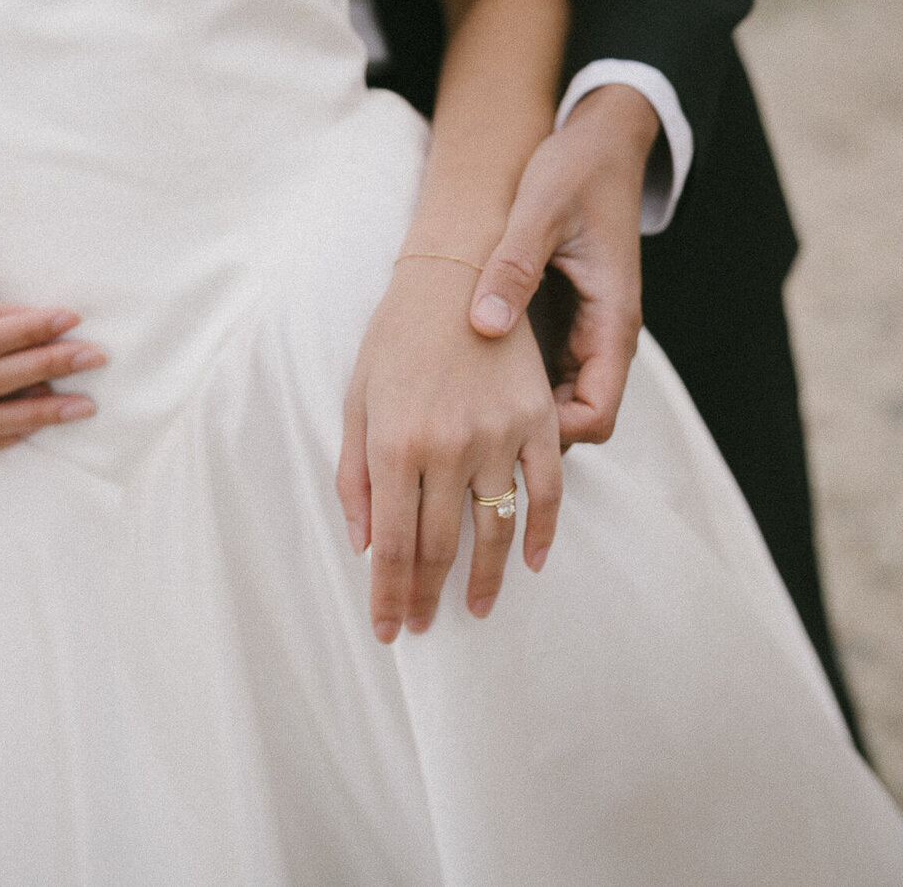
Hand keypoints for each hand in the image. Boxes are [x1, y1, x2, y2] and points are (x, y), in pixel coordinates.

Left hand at [336, 260, 562, 642]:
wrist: (455, 272)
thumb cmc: (393, 337)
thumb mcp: (356, 401)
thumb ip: (355, 477)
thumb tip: (364, 546)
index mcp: (396, 444)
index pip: (393, 546)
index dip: (390, 596)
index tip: (389, 630)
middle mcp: (449, 447)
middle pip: (439, 547)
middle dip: (427, 597)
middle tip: (423, 627)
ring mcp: (500, 435)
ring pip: (496, 529)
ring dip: (486, 579)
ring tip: (476, 609)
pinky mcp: (538, 420)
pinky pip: (547, 491)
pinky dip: (542, 532)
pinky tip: (532, 563)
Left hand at [466, 84, 658, 445]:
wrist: (599, 140)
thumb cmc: (576, 171)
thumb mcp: (541, 211)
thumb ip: (515, 266)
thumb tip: (486, 325)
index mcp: (611, 320)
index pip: (597, 413)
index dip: (555, 435)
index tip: (499, 427)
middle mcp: (604, 335)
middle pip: (575, 420)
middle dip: (530, 437)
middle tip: (466, 433)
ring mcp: (586, 330)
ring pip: (558, 400)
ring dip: (519, 414)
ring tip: (460, 413)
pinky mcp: (567, 318)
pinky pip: (546, 370)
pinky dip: (515, 384)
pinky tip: (469, 378)